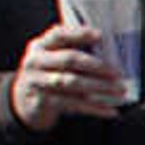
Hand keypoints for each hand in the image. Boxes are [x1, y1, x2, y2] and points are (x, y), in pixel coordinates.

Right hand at [4, 22, 131, 130]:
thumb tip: (112, 54)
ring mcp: (36, 81)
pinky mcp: (41, 102)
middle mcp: (35, 61)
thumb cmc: (49, 75)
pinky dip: (94, 108)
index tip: (101, 35)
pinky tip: (111, 111)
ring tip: (120, 90)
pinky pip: (72, 104)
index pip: (59, 34)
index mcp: (41, 46)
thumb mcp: (54, 60)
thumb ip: (74, 53)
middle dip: (97, 65)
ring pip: (71, 82)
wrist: (24, 102)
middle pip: (68, 59)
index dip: (79, 34)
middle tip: (118, 73)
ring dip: (99, 86)